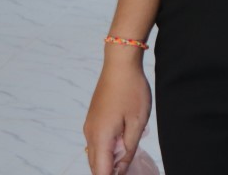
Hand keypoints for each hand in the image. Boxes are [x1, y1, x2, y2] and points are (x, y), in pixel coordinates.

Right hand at [83, 55, 150, 174]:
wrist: (119, 65)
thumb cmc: (132, 91)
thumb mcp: (138, 122)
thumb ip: (130, 148)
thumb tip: (122, 169)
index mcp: (101, 137)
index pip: (101, 171)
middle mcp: (90, 135)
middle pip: (95, 166)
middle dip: (109, 173)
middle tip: (127, 171)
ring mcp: (89, 127)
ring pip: (95, 155)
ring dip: (107, 163)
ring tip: (125, 164)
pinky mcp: (93, 120)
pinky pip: (96, 143)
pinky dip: (106, 151)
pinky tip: (121, 148)